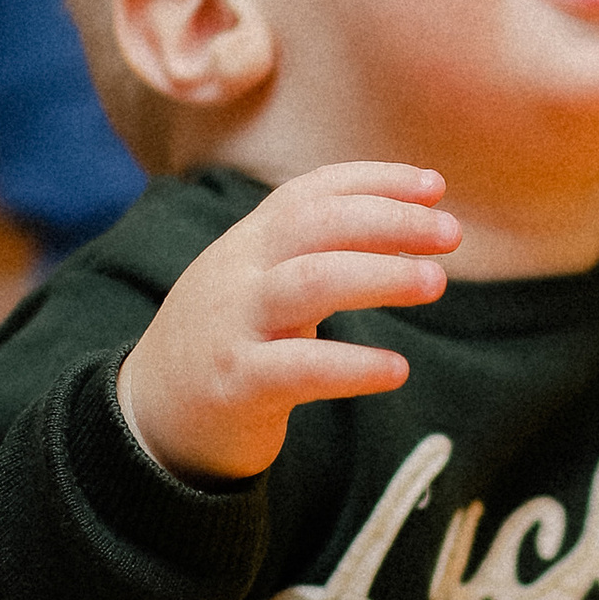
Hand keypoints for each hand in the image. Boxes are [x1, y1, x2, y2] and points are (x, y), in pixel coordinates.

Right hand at [118, 163, 458, 481]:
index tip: (434, 185)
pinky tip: (396, 369)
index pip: (311, 192)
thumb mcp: (255, 283)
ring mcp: (233, 327)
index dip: (374, 181)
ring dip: (381, 275)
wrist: (148, 419)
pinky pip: (300, 368)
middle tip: (450, 234)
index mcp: (248, 244)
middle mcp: (238, 274)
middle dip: (389, 221)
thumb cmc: (225, 345)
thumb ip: (307, 252)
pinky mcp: (235, 385)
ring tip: (436, 282)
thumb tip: (399, 225)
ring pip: (310, 282)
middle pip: (315, 226)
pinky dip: (354, 365)